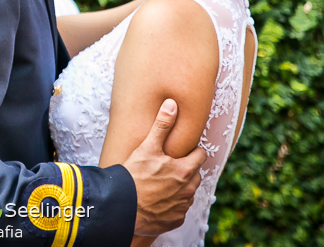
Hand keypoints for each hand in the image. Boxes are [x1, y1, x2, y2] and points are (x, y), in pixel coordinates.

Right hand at [124, 99, 206, 236]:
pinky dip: (171, 205)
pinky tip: (157, 200)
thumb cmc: (135, 176)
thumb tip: (172, 103)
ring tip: (160, 184)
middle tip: (167, 167)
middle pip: (195, 175)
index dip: (191, 152)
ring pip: (187, 193)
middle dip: (185, 170)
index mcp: (185, 170)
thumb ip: (162, 125)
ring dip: (179, 188)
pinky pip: (178, 209)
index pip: (200, 156)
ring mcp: (182, 206)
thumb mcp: (147, 147)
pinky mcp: (175, 220)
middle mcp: (188, 189)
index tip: (180, 151)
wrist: (123, 208)